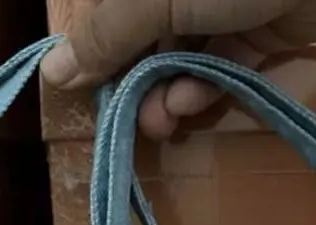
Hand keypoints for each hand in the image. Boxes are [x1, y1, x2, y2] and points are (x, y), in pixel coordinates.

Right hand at [42, 0, 315, 138]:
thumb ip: (107, 35)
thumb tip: (54, 75)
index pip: (108, 11)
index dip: (97, 52)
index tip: (94, 91)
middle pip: (145, 34)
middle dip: (137, 81)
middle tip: (135, 121)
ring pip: (184, 54)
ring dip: (169, 92)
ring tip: (166, 120)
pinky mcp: (261, 25)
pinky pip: (223, 62)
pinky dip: (207, 86)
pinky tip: (195, 104)